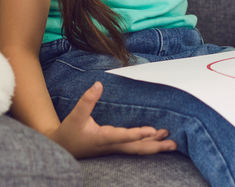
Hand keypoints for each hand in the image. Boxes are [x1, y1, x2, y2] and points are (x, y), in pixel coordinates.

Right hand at [49, 82, 176, 158]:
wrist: (62, 148)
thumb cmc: (69, 132)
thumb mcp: (75, 115)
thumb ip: (87, 100)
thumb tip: (98, 84)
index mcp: (103, 138)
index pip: (123, 137)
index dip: (137, 134)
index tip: (152, 130)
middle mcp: (112, 146)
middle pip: (136, 148)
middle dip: (155, 146)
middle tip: (172, 143)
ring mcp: (114, 148)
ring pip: (137, 150)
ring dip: (155, 146)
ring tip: (172, 143)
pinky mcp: (115, 147)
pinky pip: (134, 148)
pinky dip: (147, 146)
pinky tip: (157, 142)